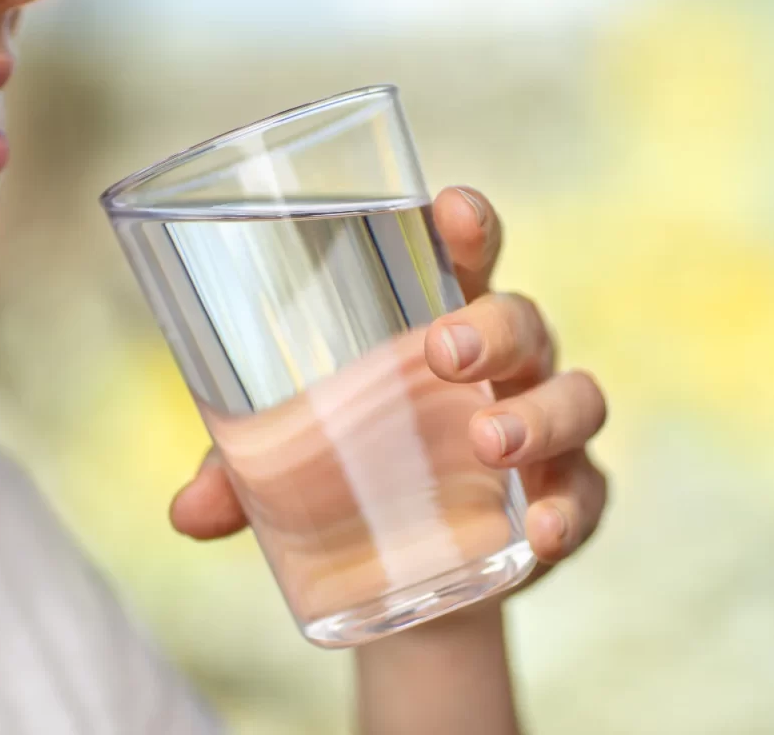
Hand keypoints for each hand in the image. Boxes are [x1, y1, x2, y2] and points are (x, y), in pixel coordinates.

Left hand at [170, 186, 607, 591]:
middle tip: (443, 351)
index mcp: (437, 327)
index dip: (466, 226)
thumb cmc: (353, 474)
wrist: (410, 567)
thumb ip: (240, 474)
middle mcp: (503, 368)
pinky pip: (588, 494)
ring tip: (487, 441)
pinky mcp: (564, 498)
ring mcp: (542, 431)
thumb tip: (184, 513)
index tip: (449, 207)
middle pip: (521, 318)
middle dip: (492, 325)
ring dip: (538, 413)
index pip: (462, 259)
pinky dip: (570, 510)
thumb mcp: (291, 464)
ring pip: (575, 395)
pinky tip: (541, 535)